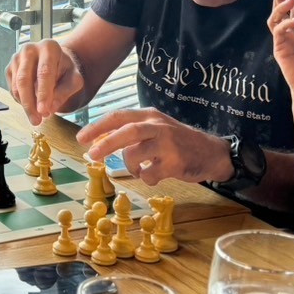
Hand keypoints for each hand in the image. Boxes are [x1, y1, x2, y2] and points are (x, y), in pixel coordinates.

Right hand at [6, 39, 84, 125]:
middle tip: (37, 121)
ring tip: (36, 118)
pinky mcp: (9, 69)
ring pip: (16, 87)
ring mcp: (16, 58)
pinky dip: (21, 101)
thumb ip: (65, 92)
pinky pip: (12, 90)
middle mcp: (29, 49)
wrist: (54, 62)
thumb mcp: (73, 80)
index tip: (44, 112)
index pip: (44, 72)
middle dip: (30, 103)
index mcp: (48, 47)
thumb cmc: (64, 70)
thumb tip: (49, 108)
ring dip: (25, 105)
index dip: (44, 94)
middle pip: (24, 79)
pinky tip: (31, 105)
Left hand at [75, 108, 230, 185]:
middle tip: (91, 155)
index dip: (98, 127)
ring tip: (138, 168)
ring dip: (130, 166)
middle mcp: (158, 127)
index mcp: (150, 116)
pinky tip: (153, 175)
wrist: (211, 152)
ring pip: (135, 155)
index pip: (118, 117)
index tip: (81, 138)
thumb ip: (132, 131)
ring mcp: (167, 145)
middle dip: (105, 144)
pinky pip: (149, 174)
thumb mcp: (156, 128)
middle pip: (127, 132)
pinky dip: (145, 178)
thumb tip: (100, 141)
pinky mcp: (174, 163)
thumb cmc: (177, 141)